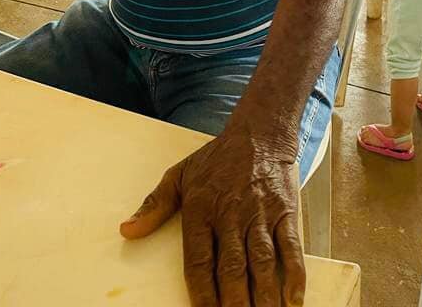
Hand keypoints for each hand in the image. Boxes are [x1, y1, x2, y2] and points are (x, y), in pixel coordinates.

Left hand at [120, 124, 303, 305]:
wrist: (260, 131)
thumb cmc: (218, 157)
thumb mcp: (181, 174)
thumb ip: (155, 205)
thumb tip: (127, 230)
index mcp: (201, 208)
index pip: (199, 261)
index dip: (201, 293)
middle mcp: (231, 214)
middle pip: (232, 267)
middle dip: (234, 302)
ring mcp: (261, 213)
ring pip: (262, 261)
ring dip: (264, 294)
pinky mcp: (286, 210)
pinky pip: (291, 246)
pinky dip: (294, 274)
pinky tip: (293, 299)